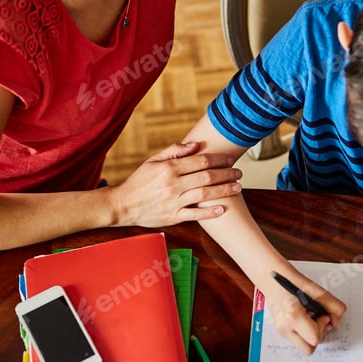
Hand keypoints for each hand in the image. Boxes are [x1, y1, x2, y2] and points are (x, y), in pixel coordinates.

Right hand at [108, 141, 241, 226]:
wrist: (123, 205)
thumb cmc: (139, 181)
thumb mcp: (153, 161)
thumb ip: (174, 151)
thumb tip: (195, 145)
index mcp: (169, 168)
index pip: (200, 161)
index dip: (218, 159)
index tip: (229, 159)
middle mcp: (173, 184)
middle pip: (207, 177)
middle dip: (226, 174)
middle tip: (239, 172)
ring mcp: (174, 201)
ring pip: (205, 195)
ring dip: (224, 191)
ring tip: (238, 188)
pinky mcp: (173, 217)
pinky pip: (195, 215)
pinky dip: (210, 213)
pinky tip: (223, 209)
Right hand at [265, 273, 345, 354]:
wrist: (272, 278)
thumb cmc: (292, 281)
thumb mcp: (316, 291)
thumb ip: (334, 307)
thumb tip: (337, 322)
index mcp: (293, 316)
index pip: (315, 339)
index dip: (323, 327)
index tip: (322, 314)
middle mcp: (284, 327)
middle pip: (309, 349)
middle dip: (317, 335)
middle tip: (317, 319)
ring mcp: (281, 330)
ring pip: (303, 345)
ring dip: (310, 334)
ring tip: (309, 317)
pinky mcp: (280, 329)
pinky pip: (298, 338)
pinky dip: (304, 331)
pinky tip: (303, 317)